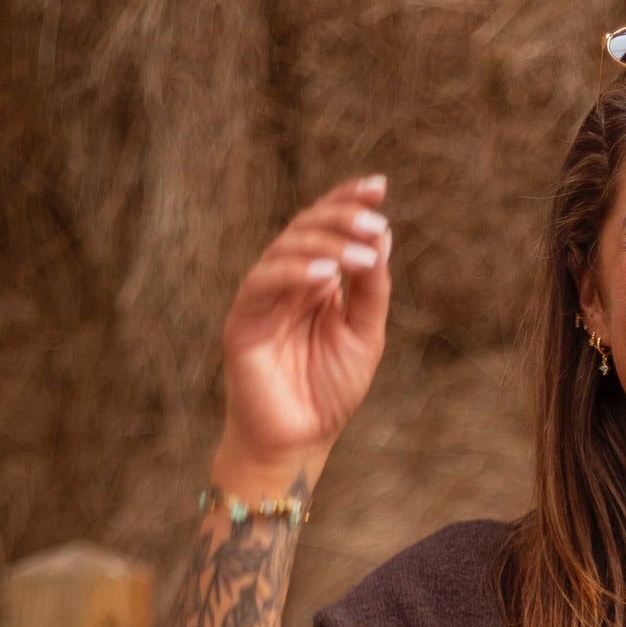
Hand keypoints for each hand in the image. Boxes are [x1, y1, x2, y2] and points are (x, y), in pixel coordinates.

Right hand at [216, 176, 392, 489]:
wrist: (300, 441)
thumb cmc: (331, 392)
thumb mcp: (365, 335)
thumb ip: (371, 289)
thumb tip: (382, 235)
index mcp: (315, 281)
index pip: (328, 227)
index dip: (349, 200)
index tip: (380, 185)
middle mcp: (287, 282)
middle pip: (307, 228)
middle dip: (342, 218)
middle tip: (374, 220)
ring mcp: (263, 297)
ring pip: (286, 249)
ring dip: (325, 245)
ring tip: (360, 255)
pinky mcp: (243, 319)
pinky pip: (263, 283)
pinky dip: (294, 274)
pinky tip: (327, 277)